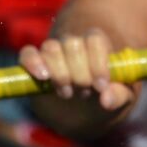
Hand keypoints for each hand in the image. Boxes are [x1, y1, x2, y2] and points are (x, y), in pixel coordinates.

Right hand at [19, 27, 135, 111]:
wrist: (83, 108)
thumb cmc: (103, 95)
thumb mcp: (119, 96)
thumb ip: (118, 95)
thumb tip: (106, 99)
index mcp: (97, 43)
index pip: (95, 39)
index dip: (98, 62)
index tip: (100, 87)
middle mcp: (73, 42)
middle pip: (73, 44)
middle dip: (80, 74)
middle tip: (85, 93)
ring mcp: (52, 51)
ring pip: (51, 48)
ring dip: (60, 74)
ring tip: (68, 93)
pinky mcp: (34, 63)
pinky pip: (27, 53)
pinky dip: (33, 63)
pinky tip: (43, 77)